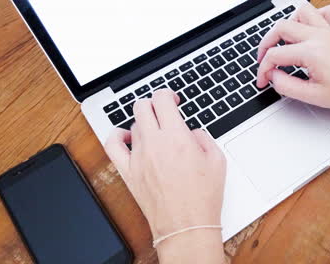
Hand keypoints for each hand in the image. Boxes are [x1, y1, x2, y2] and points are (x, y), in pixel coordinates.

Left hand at [104, 89, 225, 238]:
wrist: (186, 226)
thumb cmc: (202, 198)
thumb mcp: (217, 160)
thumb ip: (204, 137)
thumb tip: (192, 132)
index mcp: (177, 137)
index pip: (162, 99)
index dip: (168, 94)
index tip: (173, 100)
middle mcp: (154, 143)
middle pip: (143, 106)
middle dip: (155, 103)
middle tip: (164, 111)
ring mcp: (138, 157)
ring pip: (133, 123)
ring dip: (144, 122)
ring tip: (155, 131)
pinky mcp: (128, 172)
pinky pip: (112, 145)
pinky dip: (116, 136)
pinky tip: (126, 137)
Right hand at [256, 3, 329, 112]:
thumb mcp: (312, 96)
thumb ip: (286, 86)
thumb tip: (273, 77)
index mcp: (311, 52)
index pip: (275, 55)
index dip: (263, 70)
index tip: (263, 81)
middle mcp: (319, 36)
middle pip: (281, 27)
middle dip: (266, 44)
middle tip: (264, 60)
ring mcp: (329, 31)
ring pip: (301, 12)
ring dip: (288, 25)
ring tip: (284, 42)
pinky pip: (325, 12)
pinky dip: (314, 16)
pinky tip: (309, 30)